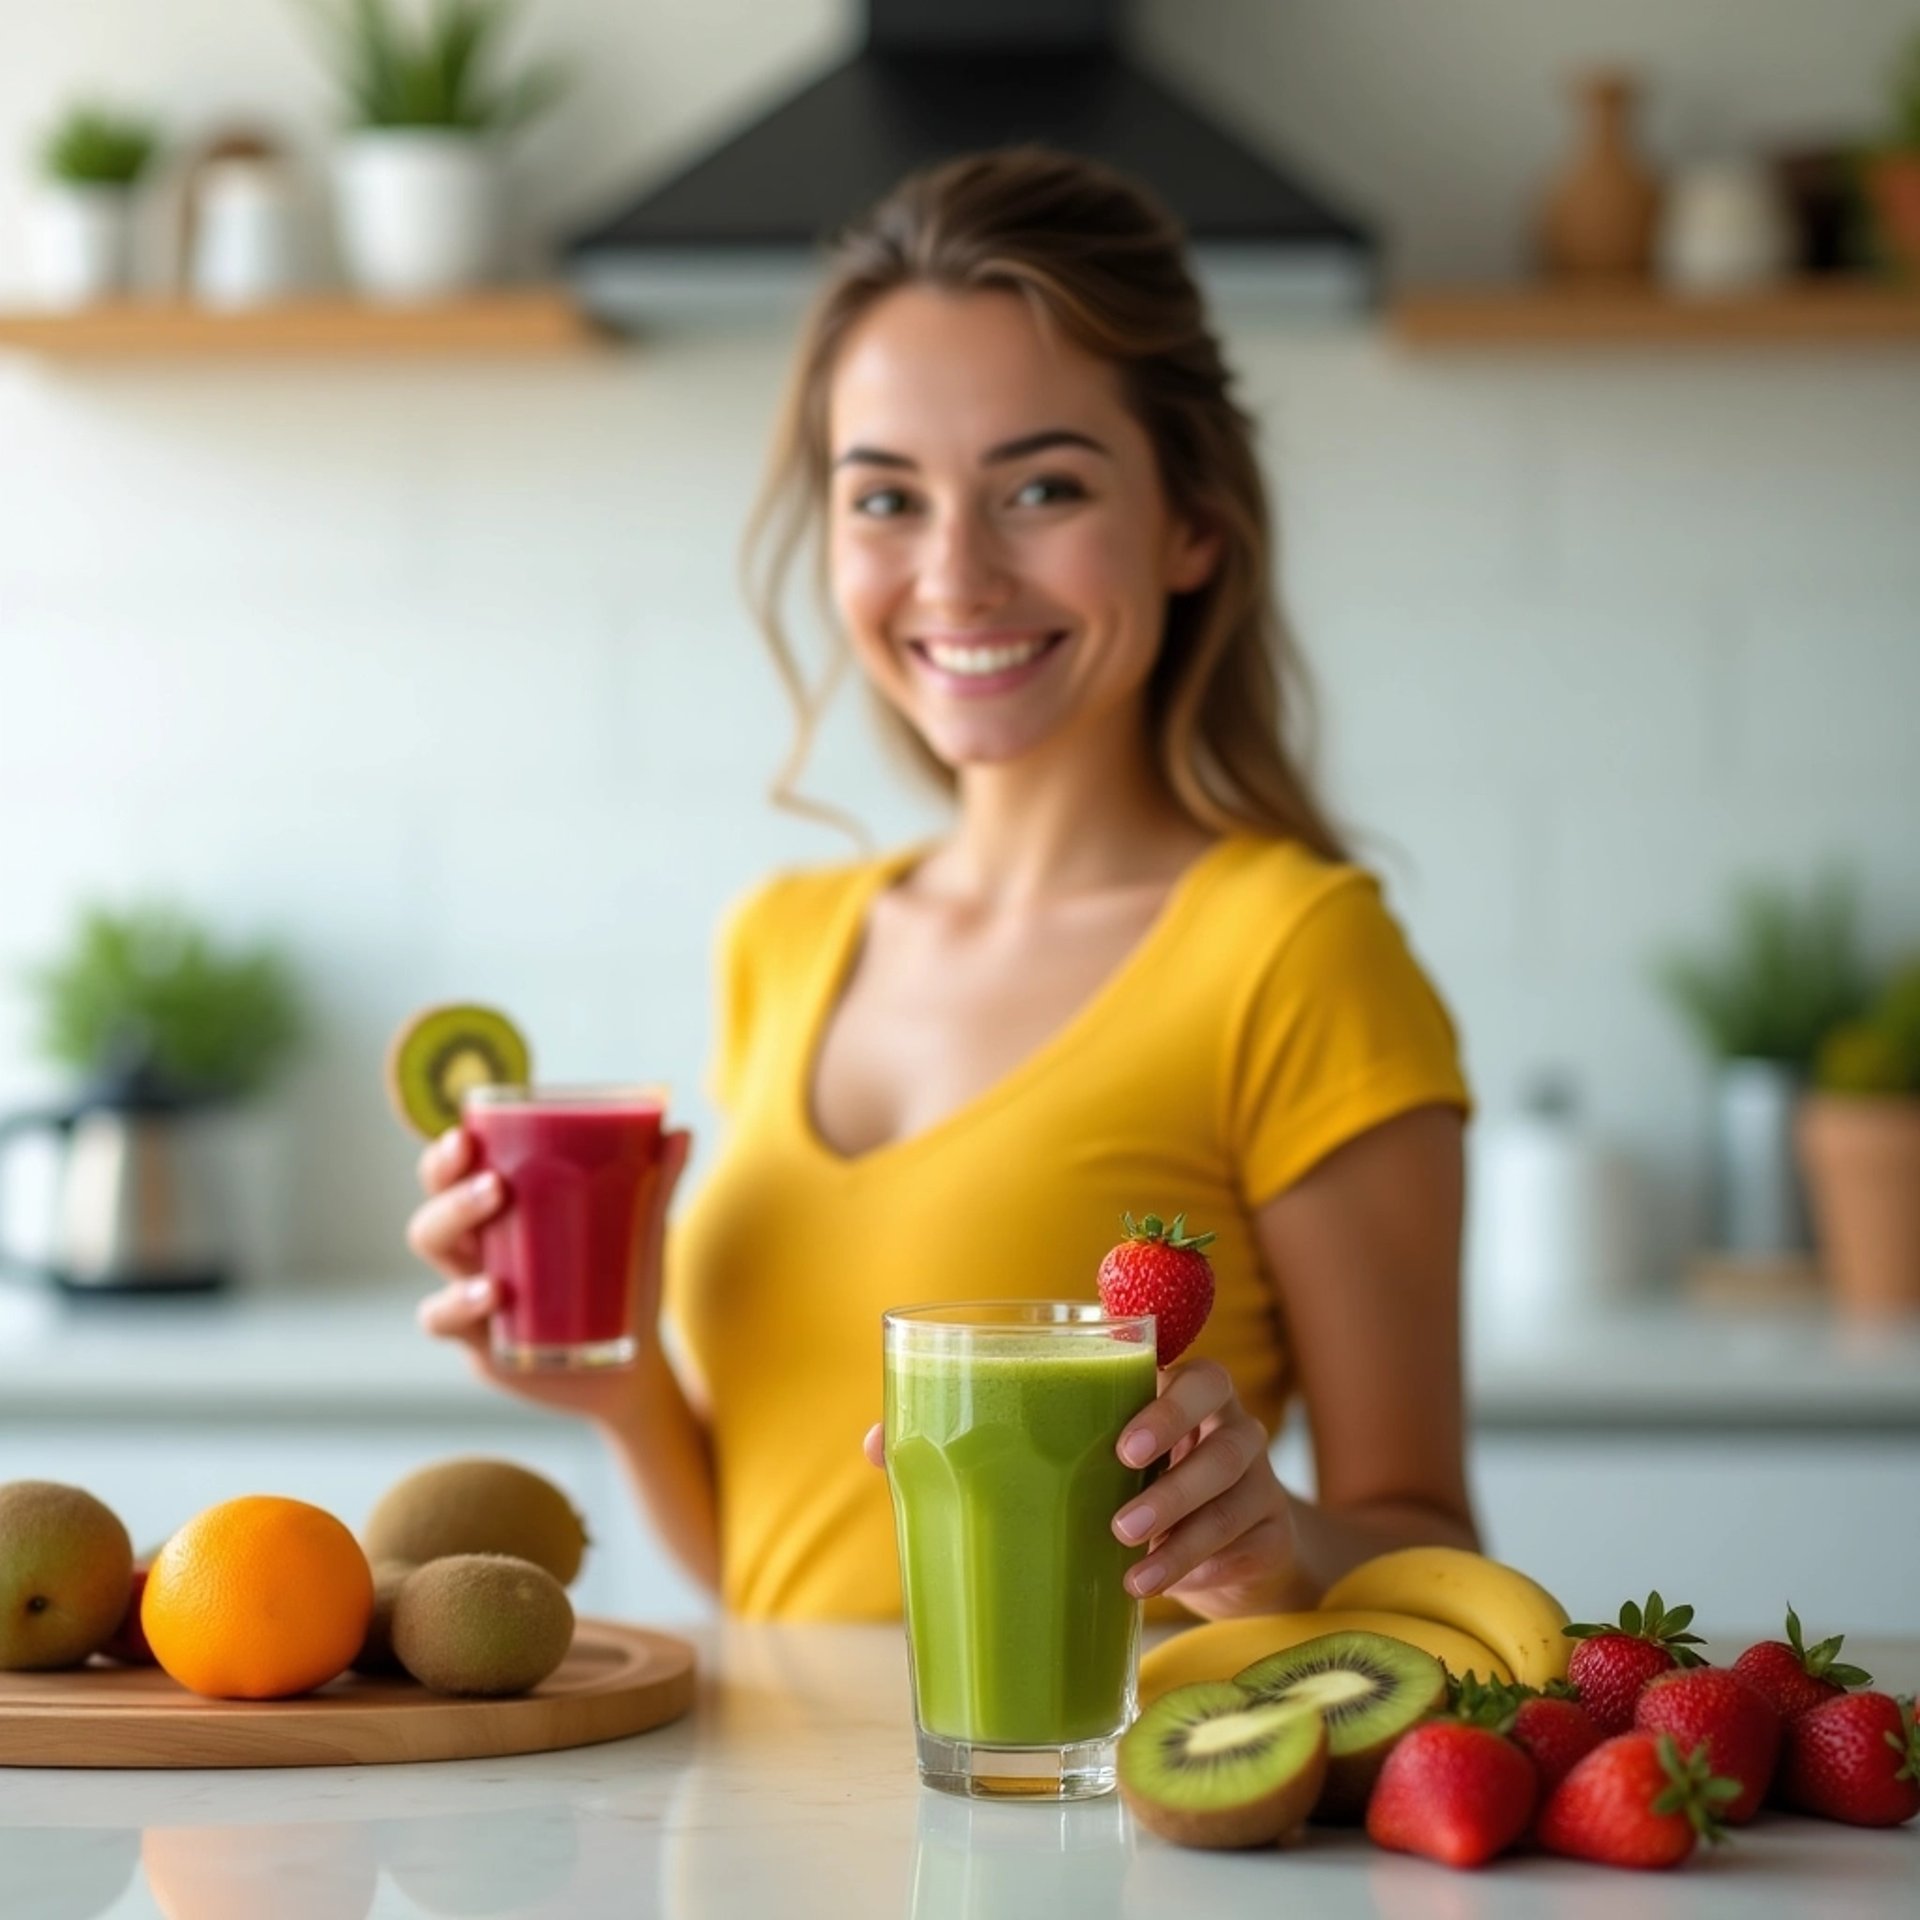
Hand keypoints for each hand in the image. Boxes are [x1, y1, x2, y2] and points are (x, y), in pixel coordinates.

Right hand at [409, 1122, 693, 1426]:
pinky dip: (459, 1305)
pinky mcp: (479, 1342)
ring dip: (455, 1238)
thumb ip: (659, 1184)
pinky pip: (443, 1320)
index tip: (466, 1137)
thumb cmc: (626, 1285)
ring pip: (433, 1257)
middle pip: (434, 1214)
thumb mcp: (643, 1234)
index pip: (454, 1175)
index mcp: (506, 1215)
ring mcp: (473, 1296)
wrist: (632, 1368)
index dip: (446, 1157)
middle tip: (495, 1186)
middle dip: (451, 1195)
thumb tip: (681, 1132)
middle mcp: (480, 1251)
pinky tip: (495, 1296)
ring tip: (495, 1237)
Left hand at [1108, 1359, 1295, 1618]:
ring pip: (1231, 1511)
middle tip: (1123, 1527)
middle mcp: (1242, 1433)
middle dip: (1172, 1494)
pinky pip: (1245, 1552)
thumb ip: (1106, 1441)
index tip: (1126, 1452)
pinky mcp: (1276, 1536)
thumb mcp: (1139, 1451)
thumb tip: (1031, 1465)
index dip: (1169, 1414)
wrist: (1230, 1537)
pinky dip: (1203, 1572)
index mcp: (1205, 1396)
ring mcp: (1265, 1485)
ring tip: (1135, 1578)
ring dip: (1180, 1547)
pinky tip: (1169, 1585)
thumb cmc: (1159, 1475)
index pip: (1203, 1383)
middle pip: (1224, 1454)